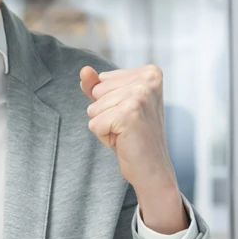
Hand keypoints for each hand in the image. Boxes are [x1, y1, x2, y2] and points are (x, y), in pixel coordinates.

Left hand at [80, 65, 186, 233]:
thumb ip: (97, 86)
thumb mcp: (114, 105)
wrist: (153, 168)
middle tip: (128, 126)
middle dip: (105, 112)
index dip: (109, 102)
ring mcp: (139, 96)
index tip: (130, 115)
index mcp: (149, 72)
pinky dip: (104, 136)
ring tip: (127, 133)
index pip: (103, 80)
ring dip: (105, 125)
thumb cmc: (134, 136)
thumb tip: (84, 70)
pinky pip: (94, 124)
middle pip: (97, 92)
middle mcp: (147, 80)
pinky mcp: (129, 114)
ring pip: (93, 108)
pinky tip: (124, 140)